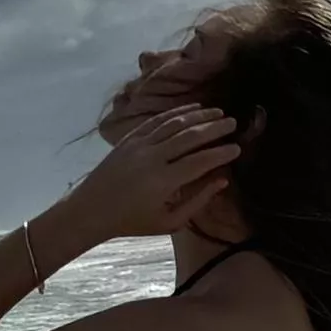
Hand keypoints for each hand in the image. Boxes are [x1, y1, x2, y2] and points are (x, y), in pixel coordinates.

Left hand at [50, 102, 241, 249]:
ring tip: (218, 112)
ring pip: (174, 124)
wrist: (93, 209)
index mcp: (163, 182)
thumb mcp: (168, 221)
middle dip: (214, 128)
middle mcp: (153, 159)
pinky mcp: (129, 138)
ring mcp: (139, 145)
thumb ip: (197, 201)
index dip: (221, 153)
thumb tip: (222, 180)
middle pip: (190, 136)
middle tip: (233, 123)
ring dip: (198, 116)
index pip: (200, 161)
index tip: (237, 148)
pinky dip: (176, 113)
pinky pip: (156, 121)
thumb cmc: (133, 221)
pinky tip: (192, 109)